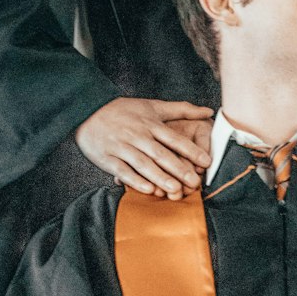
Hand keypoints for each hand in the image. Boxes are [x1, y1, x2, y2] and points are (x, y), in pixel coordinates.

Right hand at [75, 98, 212, 197]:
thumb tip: (208, 111)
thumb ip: (181, 109)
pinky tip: (147, 190)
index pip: (174, 138)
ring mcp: (122, 147)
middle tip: (194, 182)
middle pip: (161, 154)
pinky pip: (123, 171)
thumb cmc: (124, 110)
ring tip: (174, 189)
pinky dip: (135, 180)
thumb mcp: (152, 106)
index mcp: (150, 123)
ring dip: (159, 177)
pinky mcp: (108, 158)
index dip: (191, 150)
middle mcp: (138, 135)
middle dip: (178, 168)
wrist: (89, 111)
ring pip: (143, 164)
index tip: (206, 162)